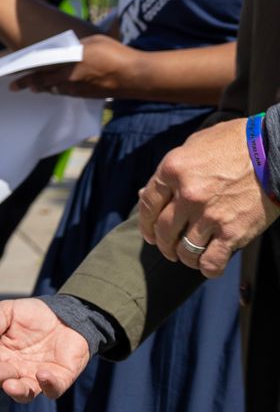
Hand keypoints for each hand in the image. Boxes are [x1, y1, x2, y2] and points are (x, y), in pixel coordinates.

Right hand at [0, 299, 90, 402]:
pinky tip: (42, 374)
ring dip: (17, 390)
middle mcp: (15, 369)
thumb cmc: (32, 315)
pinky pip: (53, 387)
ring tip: (9, 386)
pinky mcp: (60, 378)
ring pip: (25, 391)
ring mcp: (36, 376)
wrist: (66, 314)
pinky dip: (48, 384)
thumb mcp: (7, 312)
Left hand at [11, 35, 131, 98]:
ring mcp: (78, 90)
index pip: (38, 72)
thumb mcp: (91, 43)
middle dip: (28, 84)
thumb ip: (74, 48)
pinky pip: (67, 93)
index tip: (10, 79)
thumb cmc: (115, 54)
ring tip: (35, 86)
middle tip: (16, 86)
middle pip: (43, 84)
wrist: (136, 76)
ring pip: (54, 90)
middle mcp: (69, 81)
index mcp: (67, 65)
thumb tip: (65, 50)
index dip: (23, 76)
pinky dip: (59, 89)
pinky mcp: (87, 95)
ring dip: (44, 87)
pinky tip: (58, 86)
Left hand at [139, 118, 279, 277]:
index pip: (147, 205)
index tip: (149, 234)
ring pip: (185, 250)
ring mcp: (209, 215)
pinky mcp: (233, 231)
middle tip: (167, 249)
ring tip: (188, 256)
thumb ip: (170, 171)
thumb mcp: (193, 146)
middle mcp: (187, 195)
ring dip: (184, 257)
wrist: (273, 149)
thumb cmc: (233, 143)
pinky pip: (212, 261)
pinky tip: (207, 266)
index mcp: (173, 170)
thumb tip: (147, 192)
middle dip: (162, 244)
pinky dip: (207, 268)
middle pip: (164, 230)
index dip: (145, 223)